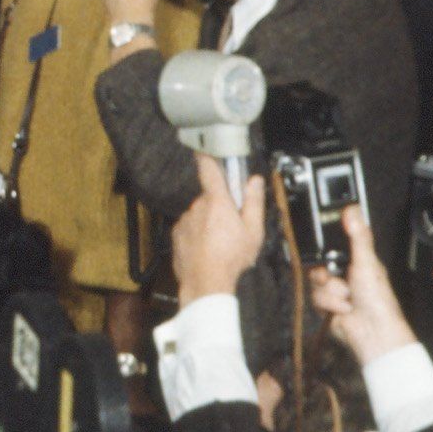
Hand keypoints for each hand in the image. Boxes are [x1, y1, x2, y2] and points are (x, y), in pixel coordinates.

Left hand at [172, 155, 264, 302]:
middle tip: (232, 226)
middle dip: (220, 207)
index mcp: (217, 202)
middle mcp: (197, 207)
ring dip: (208, 223)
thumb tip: (255, 181)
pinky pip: (190, 229)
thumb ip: (253, 202)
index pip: (210, 171)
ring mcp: (185, 221)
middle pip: (210, 199)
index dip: (207, 158)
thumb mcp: (252, 230)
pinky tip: (207, 249)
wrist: (206, 282)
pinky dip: (198, 235)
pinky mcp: (177, 235)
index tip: (204, 149)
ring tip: (220, 243)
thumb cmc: (231, 258)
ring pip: (200, 215)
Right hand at [307, 207, 415, 361]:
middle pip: (320, 265)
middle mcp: (345, 276)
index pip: (334, 247)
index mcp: (358, 262)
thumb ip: (358, 236)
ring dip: (332, 292)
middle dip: (328, 273)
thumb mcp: (367, 261)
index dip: (328, 248)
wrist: (371, 330)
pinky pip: (315, 298)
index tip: (328, 251)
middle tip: (339, 277)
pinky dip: (329, 304)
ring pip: (316, 283)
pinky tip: (343, 308)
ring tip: (347, 298)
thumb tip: (352, 210)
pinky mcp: (326, 306)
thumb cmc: (378, 300)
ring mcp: (336, 291)